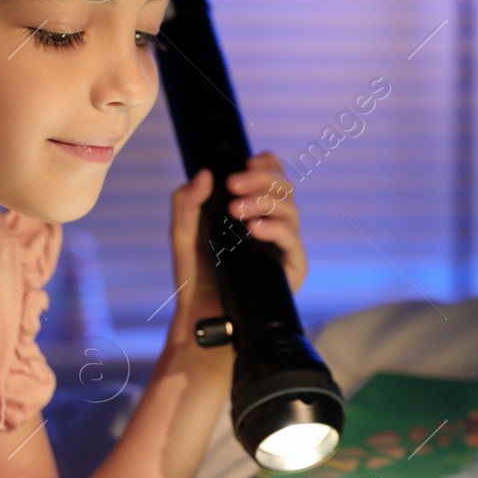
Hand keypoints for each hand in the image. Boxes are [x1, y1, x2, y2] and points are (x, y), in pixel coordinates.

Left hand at [170, 151, 305, 328]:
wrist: (201, 316)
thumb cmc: (196, 275)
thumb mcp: (183, 233)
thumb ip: (187, 202)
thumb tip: (205, 174)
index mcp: (255, 211)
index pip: (273, 179)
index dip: (266, 165)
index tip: (246, 160)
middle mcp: (274, 226)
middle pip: (285, 188)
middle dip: (261, 179)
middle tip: (233, 185)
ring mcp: (284, 247)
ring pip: (291, 211)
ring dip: (264, 202)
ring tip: (236, 211)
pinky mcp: (291, 270)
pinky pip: (293, 242)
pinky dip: (276, 230)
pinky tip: (255, 229)